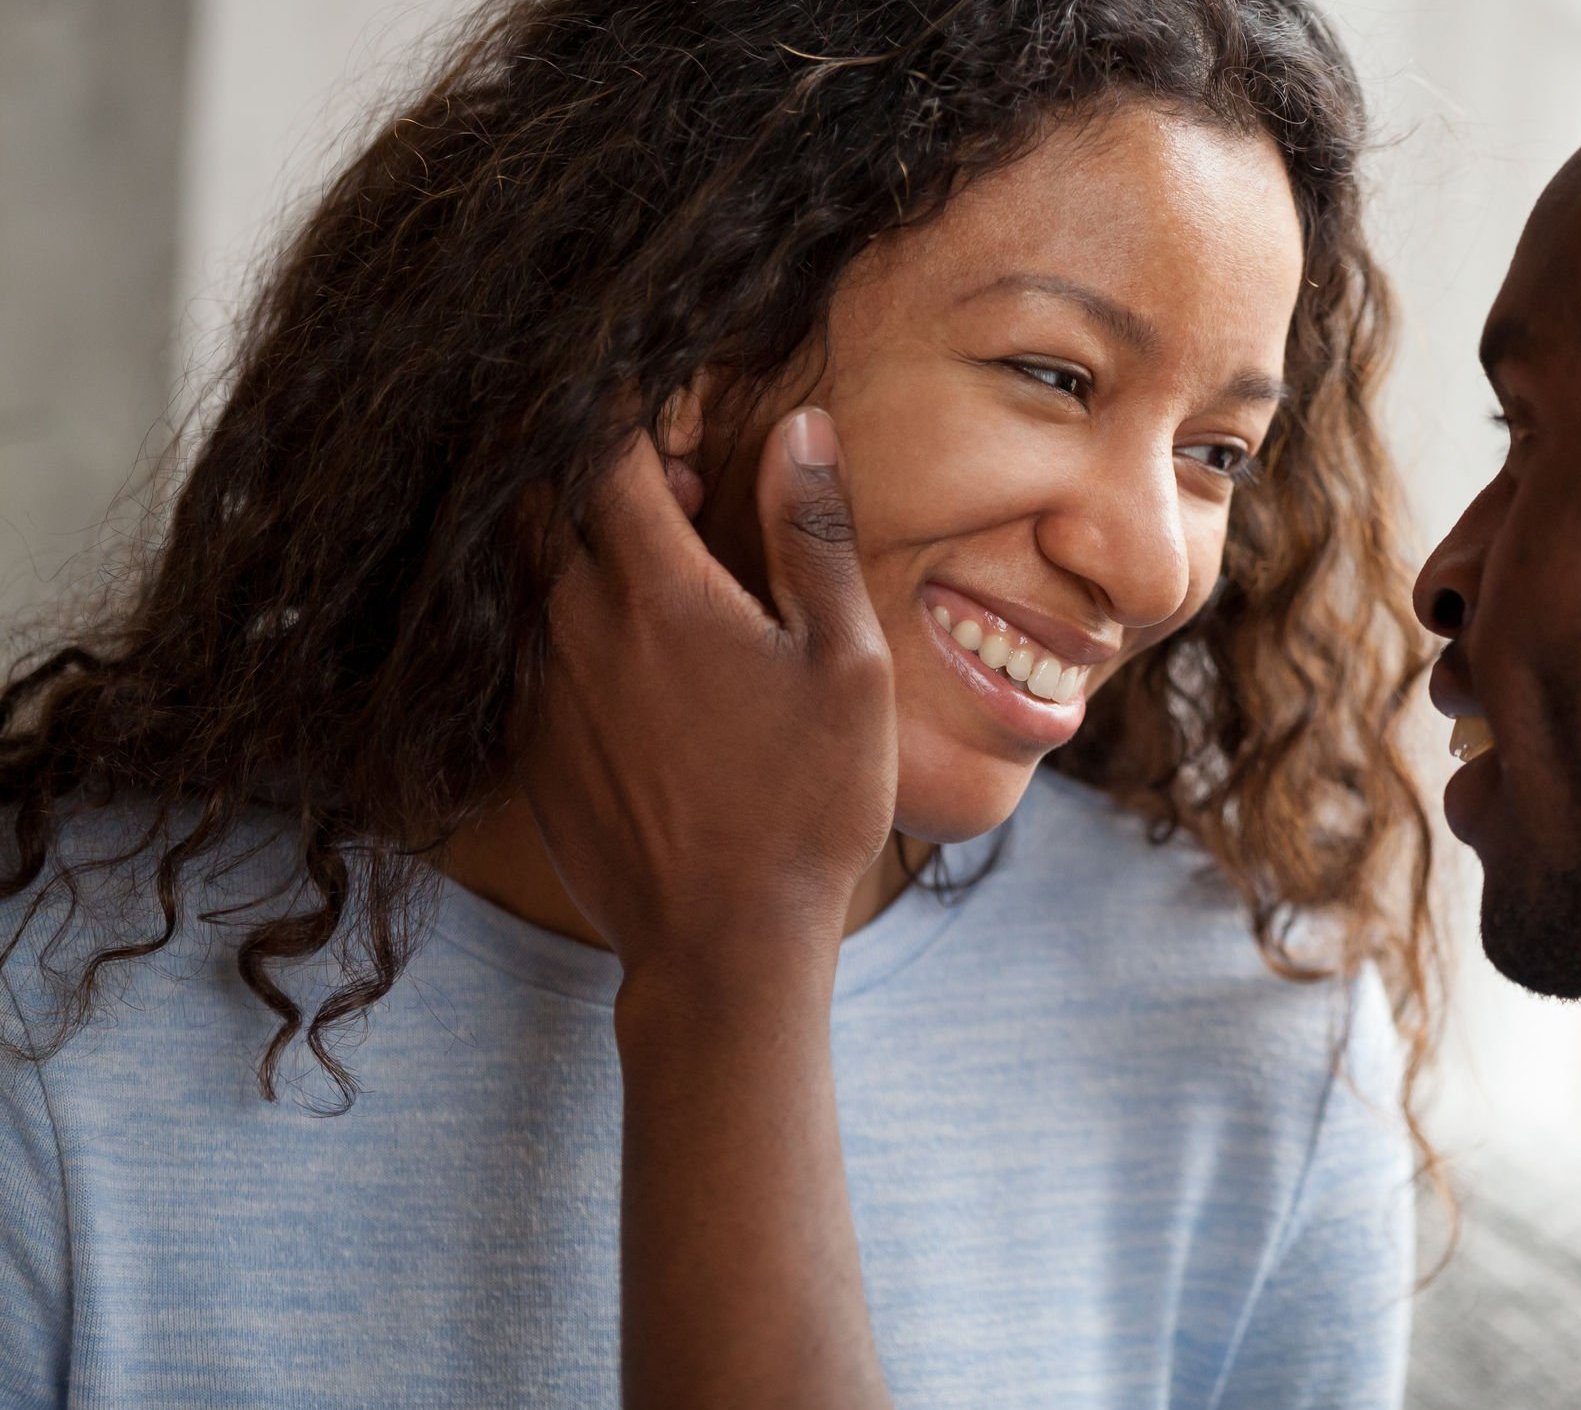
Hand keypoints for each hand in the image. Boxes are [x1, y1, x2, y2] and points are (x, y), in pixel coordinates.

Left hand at [520, 405, 896, 992]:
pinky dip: (560, 619)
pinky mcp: (526, 746)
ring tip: (660, 575)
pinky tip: (633, 661)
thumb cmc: (804, 805)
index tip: (678, 414)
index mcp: (654, 591)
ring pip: (521, 570)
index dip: (631, 409)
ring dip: (574, 543)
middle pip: (539, 496)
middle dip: (590, 466)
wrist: (723, 946)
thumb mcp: (845, 663)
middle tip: (675, 490)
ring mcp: (537, 689)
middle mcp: (573, 626)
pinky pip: (520, 646)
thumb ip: (814, 536)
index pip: (602, 447)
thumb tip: (799, 428)